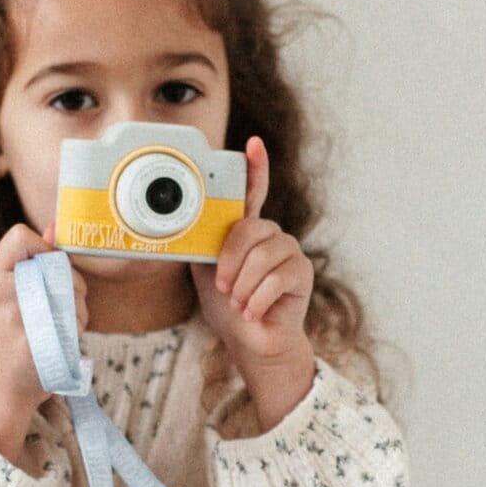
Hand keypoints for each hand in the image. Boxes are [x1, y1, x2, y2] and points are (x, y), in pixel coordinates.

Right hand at [0, 223, 88, 411]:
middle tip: (64, 306)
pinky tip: (63, 342)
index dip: (44, 248)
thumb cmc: (12, 337)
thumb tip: (55, 225)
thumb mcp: (12, 293)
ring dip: (79, 310)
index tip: (49, 271)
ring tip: (62, 328)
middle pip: (57, 263)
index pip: (20, 235)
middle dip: (73, 284)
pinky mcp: (31, 341)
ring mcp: (13, 317)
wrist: (0, 390)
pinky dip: (77, 331)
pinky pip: (73, 321)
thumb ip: (34, 259)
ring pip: (71, 292)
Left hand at [189, 137, 314, 371]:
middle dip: (230, 263)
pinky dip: (256, 300)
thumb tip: (183, 226)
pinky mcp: (302, 273)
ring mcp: (290, 251)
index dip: (255, 167)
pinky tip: (253, 312)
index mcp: (247, 230)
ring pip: (261, 256)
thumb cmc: (228, 304)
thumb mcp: (205, 270)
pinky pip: (276, 279)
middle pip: (249, 229)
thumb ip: (202, 244)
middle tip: (223, 287)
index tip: (253, 144)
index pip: (253, 192)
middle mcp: (271, 234)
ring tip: (239, 302)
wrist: (251, 341)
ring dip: (242, 287)